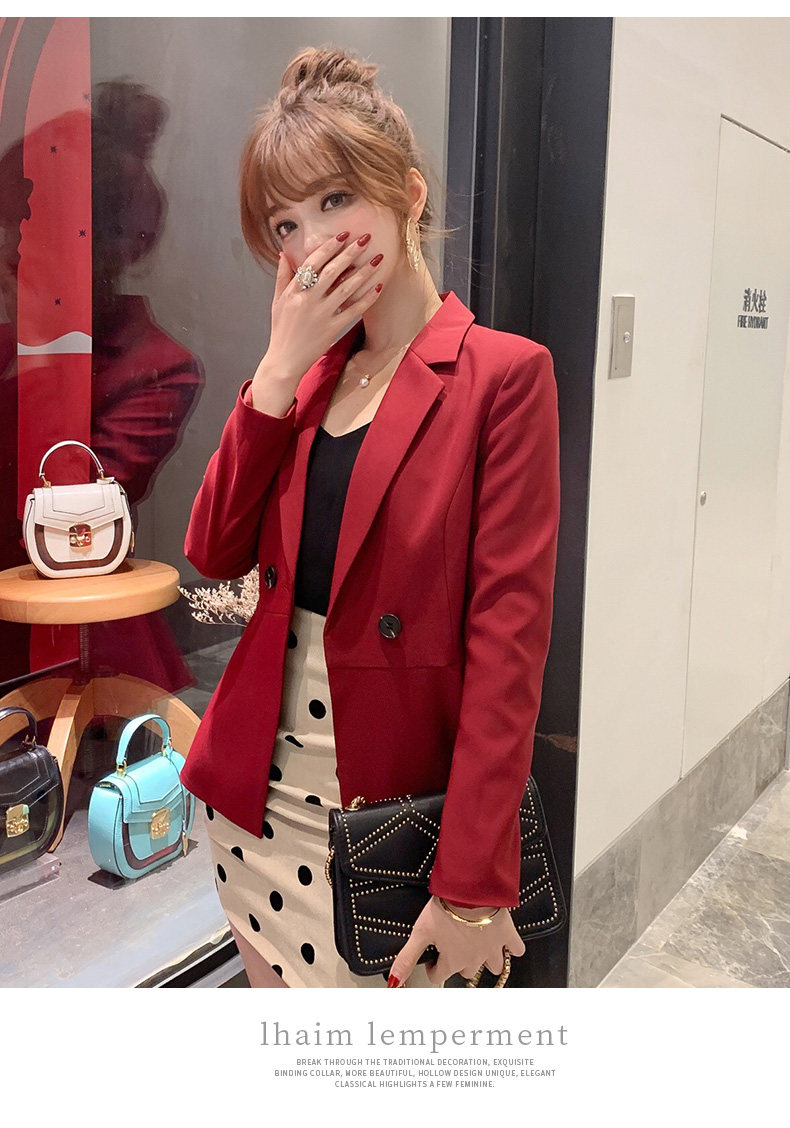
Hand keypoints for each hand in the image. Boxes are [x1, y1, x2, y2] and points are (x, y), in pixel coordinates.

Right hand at [263, 231, 384, 383]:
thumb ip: (282, 277)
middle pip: (332, 271)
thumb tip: (283, 254)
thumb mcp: (277, 302)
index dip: (329, 247)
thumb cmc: (281, 331)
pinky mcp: (332, 329)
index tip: (343, 235)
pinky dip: (367, 298)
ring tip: (377, 258)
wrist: (284, 362)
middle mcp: (308, 300)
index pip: (313, 263)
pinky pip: (354, 310)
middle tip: (365, 239)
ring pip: (346, 288)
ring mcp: (321, 315)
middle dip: (350, 253)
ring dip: (364, 272)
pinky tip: (378, 286)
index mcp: (294, 291)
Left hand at [387, 897, 525, 986]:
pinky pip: (516, 950)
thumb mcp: (420, 931)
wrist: (472, 890)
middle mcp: (474, 960)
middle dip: (459, 962)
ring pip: (492, 966)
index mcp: (452, 961)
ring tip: (479, 946)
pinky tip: (505, 942)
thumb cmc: (445, 909)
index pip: (439, 977)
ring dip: (486, 960)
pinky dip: (512, 948)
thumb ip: (407, 958)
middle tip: (454, 945)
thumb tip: (393, 983)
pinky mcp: (508, 936)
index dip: (433, 967)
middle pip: (466, 971)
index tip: (432, 958)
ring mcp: (493, 950)